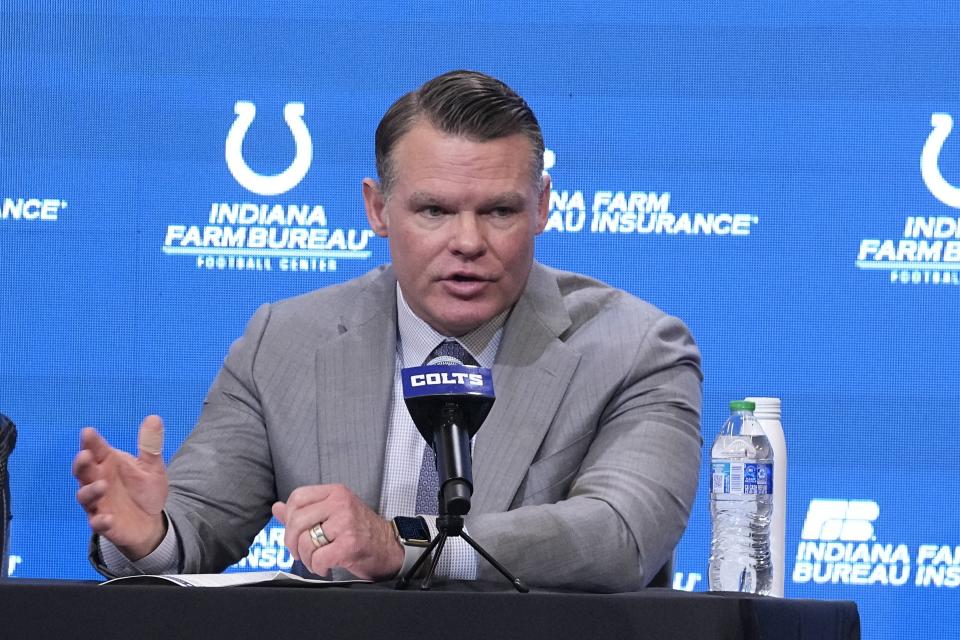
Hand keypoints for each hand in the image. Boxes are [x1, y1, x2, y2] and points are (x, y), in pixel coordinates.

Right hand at [73, 415, 168, 559]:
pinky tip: (107, 518)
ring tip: (103, 485)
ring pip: (85, 496)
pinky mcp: (105, 524)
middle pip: (83, 471)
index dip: (90, 442)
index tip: (88, 432)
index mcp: (109, 464)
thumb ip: (150, 445)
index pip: (96, 450)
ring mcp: (99, 503)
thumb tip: (155, 417)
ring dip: (91, 491)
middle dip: (82, 463)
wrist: (151, 521)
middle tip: (86, 455)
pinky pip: (97, 523)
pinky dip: (100, 521)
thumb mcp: (152, 466)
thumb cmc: (145, 490)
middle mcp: (99, 481)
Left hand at [272, 484, 403, 580]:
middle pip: (297, 520)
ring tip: (316, 560)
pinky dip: (317, 567)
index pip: (298, 497)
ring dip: (306, 558)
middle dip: (292, 542)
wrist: (390, 547)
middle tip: (299, 552)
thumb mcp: (334, 513)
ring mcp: (346, 523)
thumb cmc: (361, 531)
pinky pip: (319, 557)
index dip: (289, 517)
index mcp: (335, 492)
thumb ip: (305, 510)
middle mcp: (340, 503)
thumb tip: (277, 508)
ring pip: (306, 541)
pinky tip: (325, 566)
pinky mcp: (350, 544)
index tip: (294, 531)